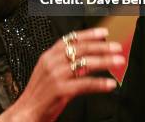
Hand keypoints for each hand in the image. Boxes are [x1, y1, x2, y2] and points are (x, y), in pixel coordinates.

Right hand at [0, 27, 122, 121]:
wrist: (26, 111)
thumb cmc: (39, 94)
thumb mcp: (48, 72)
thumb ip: (64, 64)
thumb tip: (87, 59)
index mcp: (48, 56)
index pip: (70, 39)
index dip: (88, 34)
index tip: (103, 33)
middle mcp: (52, 62)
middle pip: (81, 49)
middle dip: (102, 47)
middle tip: (117, 47)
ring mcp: (56, 75)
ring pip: (85, 63)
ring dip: (105, 61)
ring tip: (118, 61)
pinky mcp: (60, 89)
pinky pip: (85, 84)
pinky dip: (99, 84)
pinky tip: (110, 84)